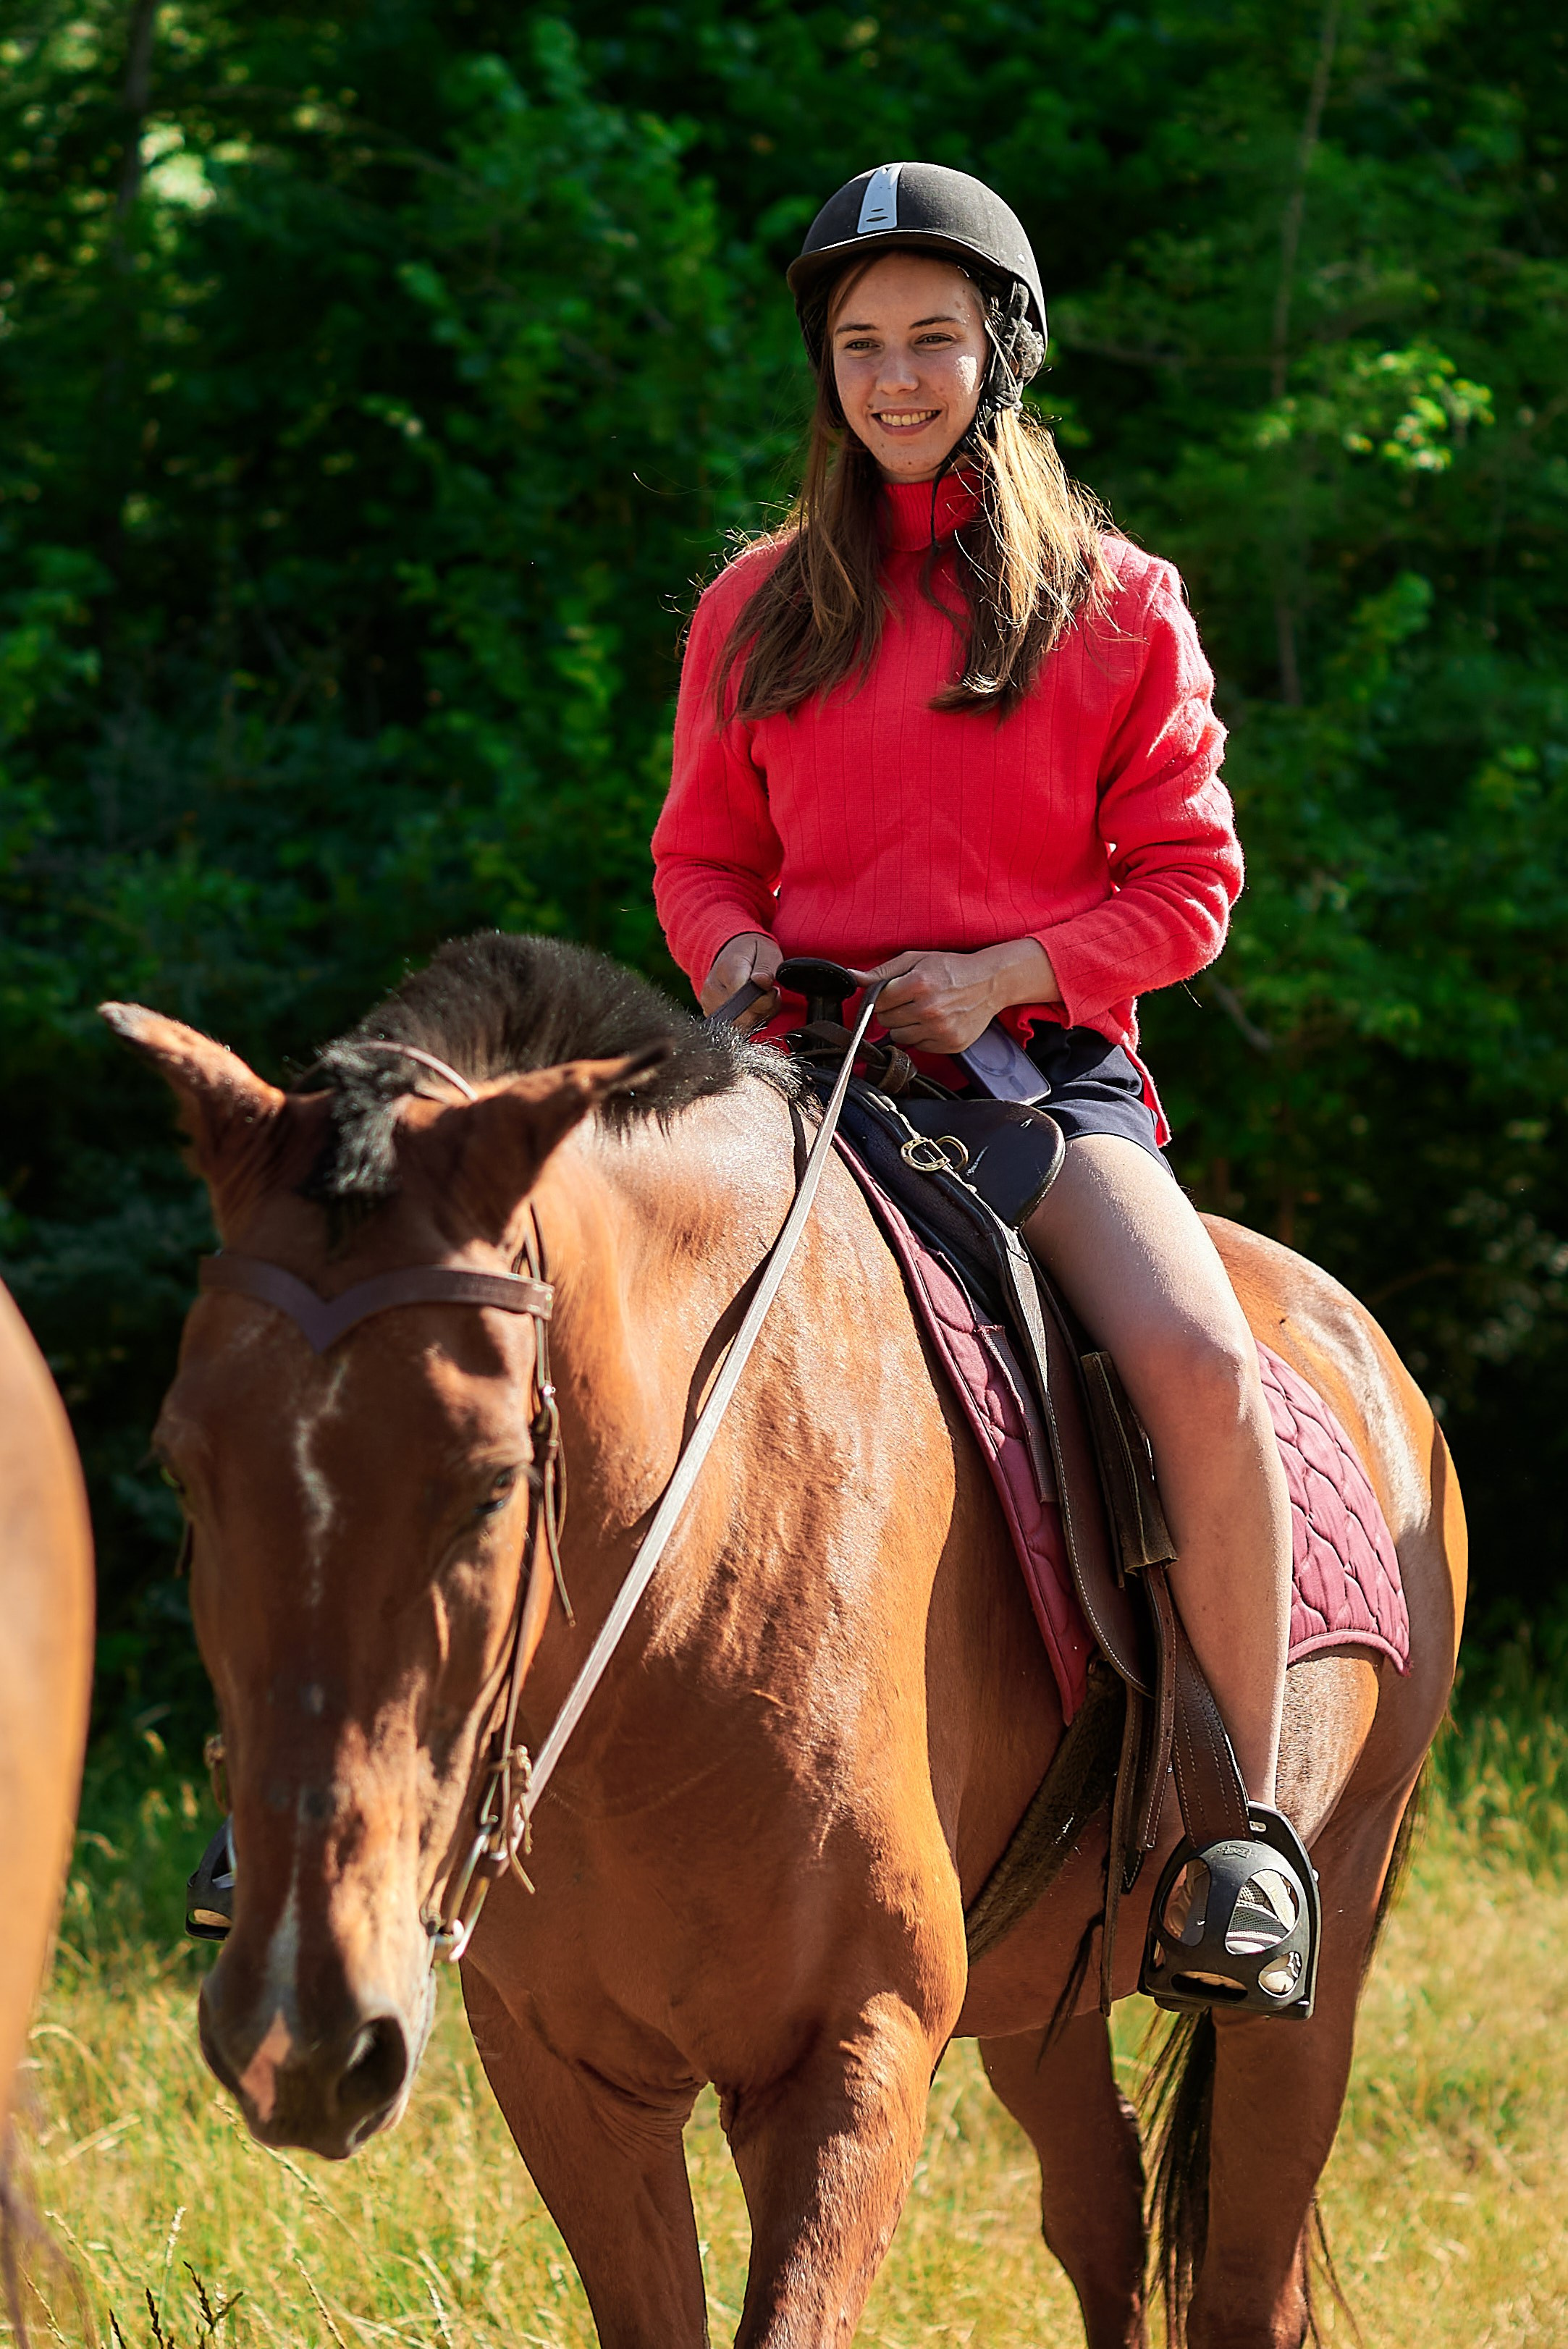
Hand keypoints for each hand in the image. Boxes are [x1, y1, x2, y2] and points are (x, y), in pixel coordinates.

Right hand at [700, 932, 781, 1030]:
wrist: (730, 952)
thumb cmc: (750, 951)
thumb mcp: (766, 950)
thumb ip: (767, 967)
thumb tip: (762, 982)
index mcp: (727, 969)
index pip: (747, 998)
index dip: (766, 998)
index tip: (771, 988)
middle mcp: (713, 990)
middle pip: (746, 1017)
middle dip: (764, 1009)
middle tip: (767, 992)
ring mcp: (709, 1004)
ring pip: (743, 1026)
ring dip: (758, 1016)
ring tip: (759, 998)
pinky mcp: (711, 1015)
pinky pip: (737, 1028)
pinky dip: (750, 1020)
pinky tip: (751, 1006)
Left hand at [850, 939, 1059, 1054]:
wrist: (990, 982)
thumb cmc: (951, 968)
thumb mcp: (916, 959)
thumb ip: (882, 971)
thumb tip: (852, 977)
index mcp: (918, 984)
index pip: (877, 1002)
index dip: (881, 997)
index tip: (892, 993)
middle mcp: (929, 1009)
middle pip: (886, 1021)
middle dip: (893, 1010)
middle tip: (911, 999)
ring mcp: (941, 1029)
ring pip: (900, 1037)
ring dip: (906, 1025)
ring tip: (923, 1010)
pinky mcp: (950, 1044)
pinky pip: (919, 1046)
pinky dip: (922, 1036)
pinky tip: (935, 1021)